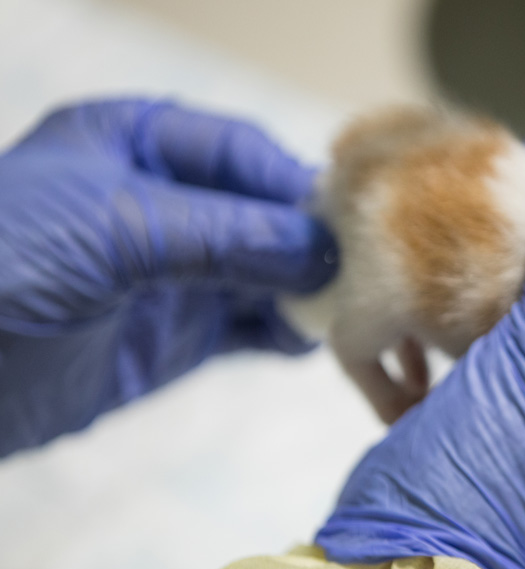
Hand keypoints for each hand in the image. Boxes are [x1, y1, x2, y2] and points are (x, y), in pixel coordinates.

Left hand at [0, 99, 335, 456]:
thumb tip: (322, 248)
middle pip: (264, 215)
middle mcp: (165, 203)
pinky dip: (282, 334)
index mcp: (138, 143)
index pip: (243, 153)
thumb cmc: (6, 264)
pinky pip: (248, 328)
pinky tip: (308, 342)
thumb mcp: (115, 229)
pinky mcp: (176, 336)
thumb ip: (225, 236)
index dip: (295, 188)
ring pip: (265, 273)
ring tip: (343, 314)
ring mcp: (174, 272)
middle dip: (310, 244)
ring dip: (305, 292)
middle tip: (361, 276)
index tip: (346, 226)